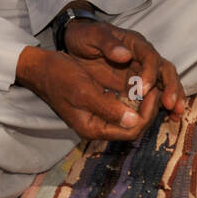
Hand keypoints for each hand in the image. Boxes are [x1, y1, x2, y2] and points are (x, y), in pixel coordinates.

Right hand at [15, 21, 185, 141]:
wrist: (41, 66)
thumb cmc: (60, 76)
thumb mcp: (83, 91)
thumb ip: (107, 107)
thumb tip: (133, 120)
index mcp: (93, 128)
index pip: (130, 131)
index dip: (146, 114)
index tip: (152, 92)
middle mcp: (98, 125)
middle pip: (134, 126)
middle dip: (148, 109)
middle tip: (155, 87)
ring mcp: (100, 115)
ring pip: (131, 116)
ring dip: (144, 104)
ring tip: (151, 84)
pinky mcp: (101, 104)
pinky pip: (124, 106)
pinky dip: (135, 98)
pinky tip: (139, 83)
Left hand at [65, 19, 186, 119]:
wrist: (76, 43)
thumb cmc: (84, 37)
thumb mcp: (91, 36)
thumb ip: (106, 43)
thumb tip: (125, 54)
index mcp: (134, 44)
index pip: (149, 57)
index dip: (150, 73)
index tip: (143, 90)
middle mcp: (144, 57)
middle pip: (164, 69)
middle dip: (170, 86)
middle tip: (170, 104)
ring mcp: (143, 71)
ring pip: (165, 82)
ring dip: (173, 97)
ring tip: (176, 114)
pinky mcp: (139, 83)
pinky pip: (156, 94)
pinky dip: (164, 105)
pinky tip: (171, 117)